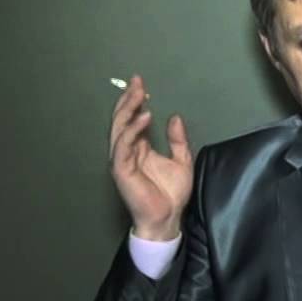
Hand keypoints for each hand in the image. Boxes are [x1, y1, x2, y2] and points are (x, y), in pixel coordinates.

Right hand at [108, 74, 192, 240]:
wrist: (167, 218)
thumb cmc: (171, 194)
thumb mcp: (181, 160)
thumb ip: (177, 140)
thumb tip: (174, 118)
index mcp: (139, 148)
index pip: (133, 119)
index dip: (136, 101)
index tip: (142, 84)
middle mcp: (127, 151)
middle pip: (123, 119)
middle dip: (129, 99)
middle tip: (137, 81)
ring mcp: (122, 159)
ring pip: (120, 128)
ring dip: (128, 109)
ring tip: (139, 93)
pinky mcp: (121, 169)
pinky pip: (123, 146)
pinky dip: (132, 130)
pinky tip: (145, 117)